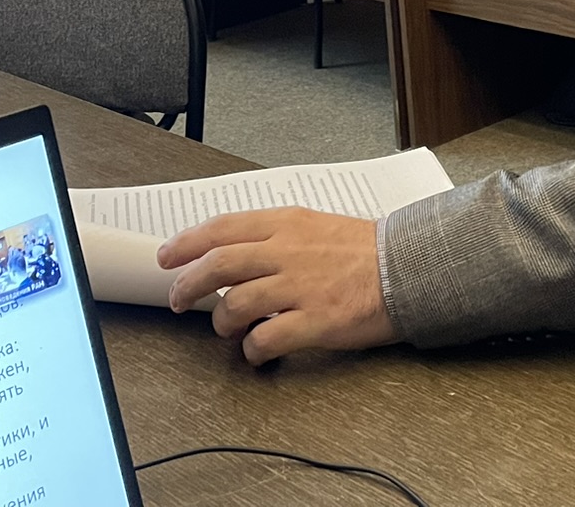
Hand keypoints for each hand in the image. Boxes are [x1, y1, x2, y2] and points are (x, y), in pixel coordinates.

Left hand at [159, 208, 397, 364]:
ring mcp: (299, 287)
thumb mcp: (314, 224)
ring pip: (236, 304)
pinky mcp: (315, 321)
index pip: (221, 228)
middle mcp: (287, 251)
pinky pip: (266, 339)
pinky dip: (252, 350)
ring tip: (226, 328)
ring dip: (221, 322)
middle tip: (177, 300)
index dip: (186, 243)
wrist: (407, 268)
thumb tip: (233, 252)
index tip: (167, 256)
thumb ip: (274, 235)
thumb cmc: (363, 249)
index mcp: (285, 223)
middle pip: (219, 265)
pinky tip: (255, 351)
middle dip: (188, 285)